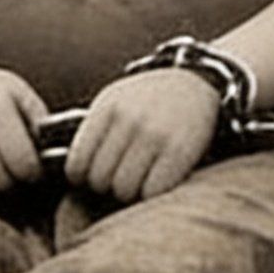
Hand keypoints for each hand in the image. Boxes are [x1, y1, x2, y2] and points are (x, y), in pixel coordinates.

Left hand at [62, 64, 229, 202]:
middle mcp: (128, 121)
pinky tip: (159, 179)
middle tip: (122, 176)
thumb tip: (73, 174)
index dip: (83, 178)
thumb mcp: (116, 100)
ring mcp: (154, 136)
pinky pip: (152, 191)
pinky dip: (153, 193)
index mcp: (107, 108)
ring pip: (124, 190)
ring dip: (131, 191)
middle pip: (100, 181)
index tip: (95, 175)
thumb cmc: (151, 98)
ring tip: (141, 178)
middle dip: (108, 185)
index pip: (77, 165)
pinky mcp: (179, 151)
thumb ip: (94, 131)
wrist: (200, 79)